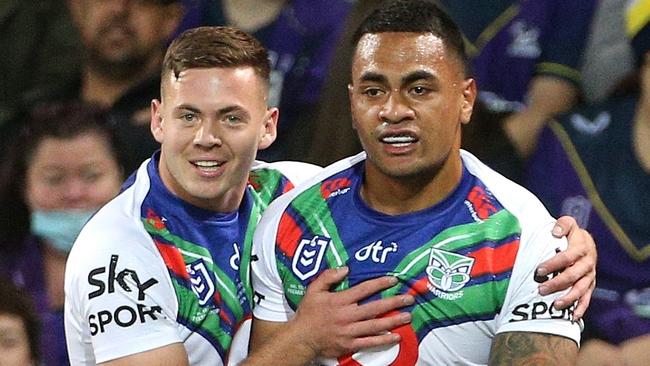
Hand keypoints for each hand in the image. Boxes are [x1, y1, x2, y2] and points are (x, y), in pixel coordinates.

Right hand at [291, 267, 413, 357]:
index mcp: (339, 300)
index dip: (380, 283)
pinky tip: (396, 336)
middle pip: (374, 307)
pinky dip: (383, 340)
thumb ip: (328, 277)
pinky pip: (370, 342)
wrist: (301, 338)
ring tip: (407, 316)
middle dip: (394, 302)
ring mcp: (349, 331)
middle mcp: (347, 315)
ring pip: (375, 325)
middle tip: (409, 299)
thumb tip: (345, 269)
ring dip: (393, 321)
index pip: (364, 289)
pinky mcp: (350, 345)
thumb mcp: (313, 290)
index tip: (393, 280)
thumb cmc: (308, 313)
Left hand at [535, 216, 595, 319]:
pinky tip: (572, 317)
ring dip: (568, 298)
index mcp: (582, 247)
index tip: (539, 270)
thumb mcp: (568, 224)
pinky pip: (587, 298)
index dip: (554, 264)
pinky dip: (580, 308)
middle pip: (573, 275)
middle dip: (557, 284)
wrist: (586, 242)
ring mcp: (590, 275)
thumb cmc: (571, 233)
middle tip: (541, 289)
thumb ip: (563, 225)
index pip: (568, 256)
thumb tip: (555, 232)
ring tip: (555, 305)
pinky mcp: (590, 285)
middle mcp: (588, 262)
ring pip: (581, 289)